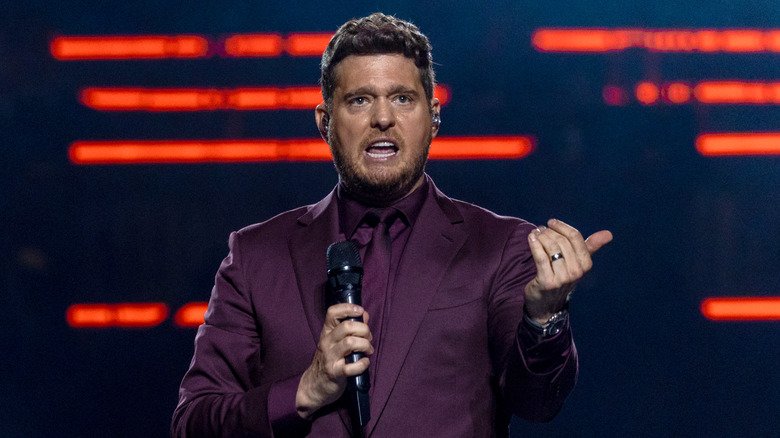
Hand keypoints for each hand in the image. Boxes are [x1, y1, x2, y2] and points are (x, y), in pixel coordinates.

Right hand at [296, 304, 372, 418]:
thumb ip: (350, 328)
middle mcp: (327, 342)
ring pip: (350, 342)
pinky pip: (352, 366)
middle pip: (347, 326)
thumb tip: (364, 315)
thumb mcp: (336, 342)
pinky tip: (365, 363)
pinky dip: (363, 364)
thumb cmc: (329, 360)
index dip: (348, 308)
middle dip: (363, 330)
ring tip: (368, 351)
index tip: (360, 311)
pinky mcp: (335, 372)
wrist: (314, 385)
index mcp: (327, 332)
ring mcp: (330, 357)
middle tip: (368, 338)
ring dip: (365, 345)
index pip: (332, 312)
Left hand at [524, 218, 612, 322]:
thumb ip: (591, 247)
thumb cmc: (562, 276)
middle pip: (562, 241)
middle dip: (549, 232)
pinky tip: (531, 238)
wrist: (547, 303)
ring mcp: (562, 278)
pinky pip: (540, 257)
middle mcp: (576, 272)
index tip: (551, 222)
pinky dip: (534, 244)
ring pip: (551, 247)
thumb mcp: (578, 262)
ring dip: (541, 237)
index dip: (562, 227)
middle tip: (540, 230)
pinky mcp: (547, 282)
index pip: (576, 237)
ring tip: (535, 234)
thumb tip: (609, 233)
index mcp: (586, 264)